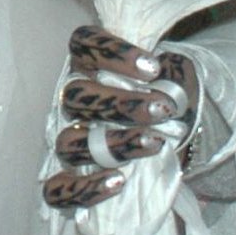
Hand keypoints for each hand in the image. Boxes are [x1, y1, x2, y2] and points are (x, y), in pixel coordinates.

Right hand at [42, 26, 197, 210]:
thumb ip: (172, 74)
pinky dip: (85, 190)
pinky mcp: (67, 180)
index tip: (153, 68)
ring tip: (154, 144)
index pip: (85, 43)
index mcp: (92, 64)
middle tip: (163, 110)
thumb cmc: (167, 101)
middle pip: (76, 96)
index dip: (113, 53)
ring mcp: (67, 140)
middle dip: (121, 104)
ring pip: (69, 142)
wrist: (173, 140)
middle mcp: (73, 100)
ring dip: (114, 144)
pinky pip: (58, 191)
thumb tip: (168, 82)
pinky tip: (119, 182)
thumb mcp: (177, 78)